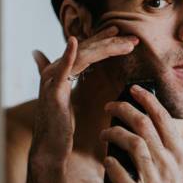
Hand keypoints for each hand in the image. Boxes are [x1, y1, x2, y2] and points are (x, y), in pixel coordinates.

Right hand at [30, 26, 138, 164]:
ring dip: (106, 47)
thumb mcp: (66, 99)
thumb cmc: (59, 127)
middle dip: (110, 41)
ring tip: (127, 44)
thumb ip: (68, 80)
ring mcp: (52, 79)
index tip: (121, 34)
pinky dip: (68, 54)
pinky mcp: (53, 91)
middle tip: (133, 38)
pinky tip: (74, 42)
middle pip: (86, 49)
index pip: (85, 49)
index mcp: (59, 71)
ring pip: (83, 55)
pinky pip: (62, 69)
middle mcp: (54, 71)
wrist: (49, 149)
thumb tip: (68, 72)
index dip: (103, 39)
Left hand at [101, 85, 182, 182]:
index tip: (133, 89)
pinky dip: (112, 165)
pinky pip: (122, 176)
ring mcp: (155, 182)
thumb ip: (178, 153)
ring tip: (103, 134)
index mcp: (180, 155)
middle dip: (123, 110)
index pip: (163, 118)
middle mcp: (169, 164)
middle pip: (144, 125)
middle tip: (109, 107)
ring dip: (114, 134)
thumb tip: (170, 132)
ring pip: (133, 144)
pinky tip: (106, 161)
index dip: (147, 99)